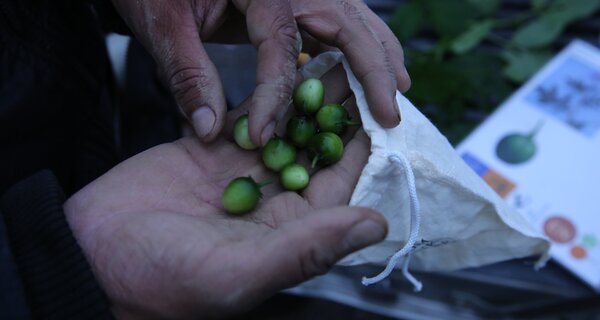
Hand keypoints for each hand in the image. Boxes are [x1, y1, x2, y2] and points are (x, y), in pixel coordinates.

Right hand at [64, 68, 386, 318]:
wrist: (93, 257)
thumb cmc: (163, 280)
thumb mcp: (241, 270)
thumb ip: (308, 248)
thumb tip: (375, 225)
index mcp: (287, 233)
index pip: (335, 187)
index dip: (355, 150)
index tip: (374, 111)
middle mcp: (269, 202)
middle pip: (312, 152)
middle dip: (331, 116)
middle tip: (350, 76)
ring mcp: (238, 174)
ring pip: (281, 131)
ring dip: (301, 101)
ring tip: (322, 66)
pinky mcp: (206, 153)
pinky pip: (243, 121)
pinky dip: (261, 99)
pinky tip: (278, 75)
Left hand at [111, 0, 408, 145]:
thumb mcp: (165, 24)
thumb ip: (189, 76)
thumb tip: (211, 131)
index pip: (280, 48)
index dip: (276, 98)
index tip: (265, 139)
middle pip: (348, 26)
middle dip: (373, 73)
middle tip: (390, 115)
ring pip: (356, 19)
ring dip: (378, 57)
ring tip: (397, 92)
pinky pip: (341, 20)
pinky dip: (360, 47)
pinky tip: (367, 70)